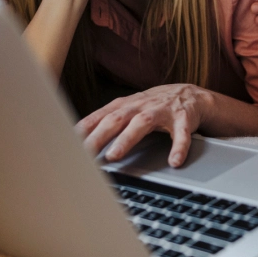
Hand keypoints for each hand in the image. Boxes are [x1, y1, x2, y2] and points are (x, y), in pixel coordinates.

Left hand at [76, 84, 213, 166]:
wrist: (191, 95)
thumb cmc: (154, 106)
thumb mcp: (130, 110)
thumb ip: (107, 122)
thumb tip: (78, 141)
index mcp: (126, 105)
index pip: (99, 117)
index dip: (83, 131)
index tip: (66, 146)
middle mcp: (141, 106)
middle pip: (116, 119)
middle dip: (98, 136)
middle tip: (83, 154)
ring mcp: (163, 111)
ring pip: (143, 122)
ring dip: (127, 138)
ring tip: (114, 155)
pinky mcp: (184, 118)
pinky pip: (182, 133)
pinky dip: (178, 146)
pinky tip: (174, 161)